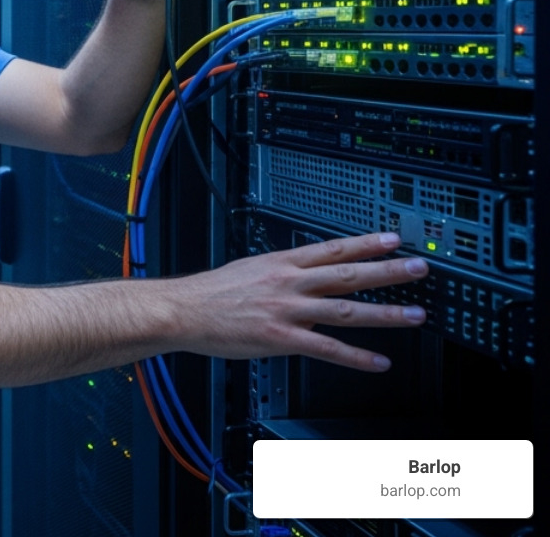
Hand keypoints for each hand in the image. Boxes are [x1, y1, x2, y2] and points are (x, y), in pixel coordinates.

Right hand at [170, 232, 428, 371]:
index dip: (366, 243)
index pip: (332, 249)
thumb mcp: (248, 270)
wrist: (182, 311)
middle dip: (388, 271)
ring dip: (385, 313)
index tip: (393, 239)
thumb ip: (279, 274)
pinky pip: (327, 348)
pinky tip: (379, 362)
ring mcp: (287, 310)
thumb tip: (300, 274)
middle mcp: (289, 283)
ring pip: (346, 309)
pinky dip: (357, 357)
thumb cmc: (210, 294)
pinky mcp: (281, 338)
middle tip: (418, 268)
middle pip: (348, 274)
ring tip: (415, 314)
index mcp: (280, 263)